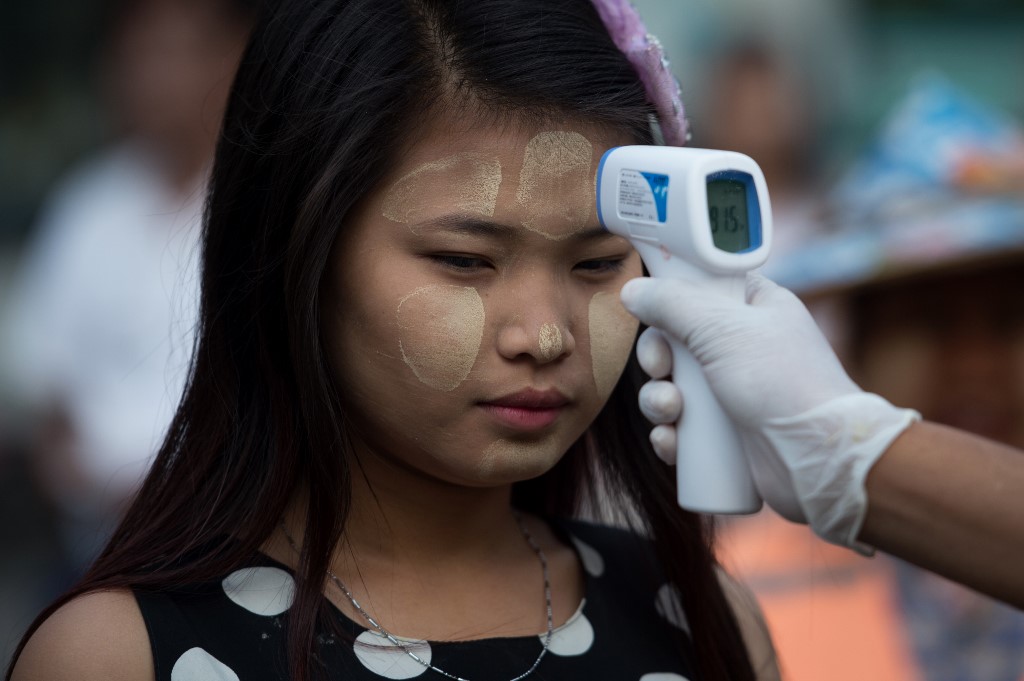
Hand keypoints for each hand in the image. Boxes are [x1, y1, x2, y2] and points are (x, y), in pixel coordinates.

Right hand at [622, 274, 918, 549]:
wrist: (820, 461)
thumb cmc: (782, 383)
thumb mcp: (723, 329)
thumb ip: (673, 304)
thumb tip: (632, 290)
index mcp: (753, 307)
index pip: (701, 287)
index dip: (670, 297)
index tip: (651, 311)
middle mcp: (743, 346)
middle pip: (675, 341)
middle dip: (658, 361)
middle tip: (661, 370)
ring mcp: (734, 392)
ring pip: (673, 388)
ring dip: (658, 402)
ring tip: (670, 414)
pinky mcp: (728, 435)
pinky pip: (682, 429)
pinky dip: (670, 435)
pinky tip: (671, 443)